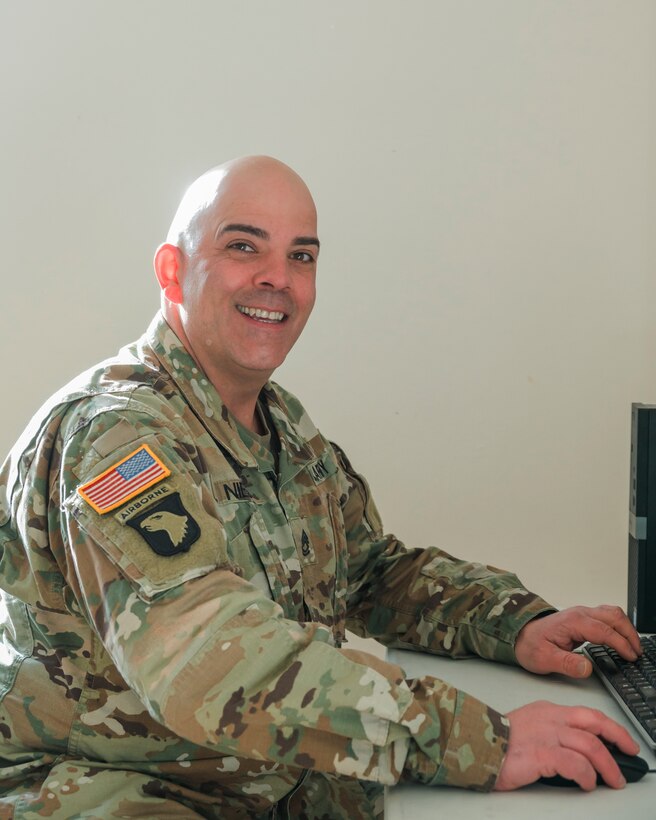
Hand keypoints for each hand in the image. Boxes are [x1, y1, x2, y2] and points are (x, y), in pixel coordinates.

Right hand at [495, 701, 639, 790]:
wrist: (473, 744)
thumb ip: (552, 732)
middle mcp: (549, 719)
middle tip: (629, 755)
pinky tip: (587, 783)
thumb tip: (579, 752)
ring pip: (590, 744)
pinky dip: (587, 775)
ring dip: (607, 765)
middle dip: (618, 738)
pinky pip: (574, 764)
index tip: (622, 740)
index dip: (610, 727)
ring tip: (611, 780)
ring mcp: (545, 735)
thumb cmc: (497, 741)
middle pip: (594, 723)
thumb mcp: (529, 728)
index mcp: (547, 711)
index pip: (587, 714)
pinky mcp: (541, 754)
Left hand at [515, 605, 641, 677]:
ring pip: (612, 613)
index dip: (620, 643)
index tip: (630, 656)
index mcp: (572, 622)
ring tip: (634, 647)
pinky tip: (622, 640)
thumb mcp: (543, 659)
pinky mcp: (583, 619)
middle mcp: (579, 614)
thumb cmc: (530, 645)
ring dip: (626, 628)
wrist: (518, 634)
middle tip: (637, 652)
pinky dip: (619, 627)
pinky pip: (607, 617)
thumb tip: (586, 668)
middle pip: (613, 616)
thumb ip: (566, 663)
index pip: (604, 630)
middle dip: (629, 633)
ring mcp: (582, 614)